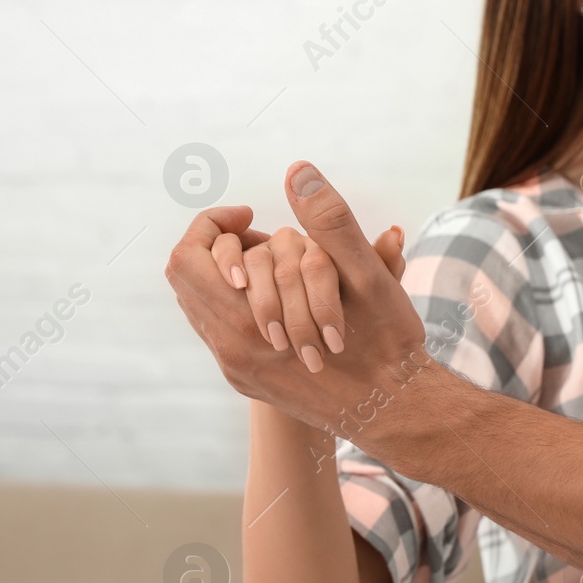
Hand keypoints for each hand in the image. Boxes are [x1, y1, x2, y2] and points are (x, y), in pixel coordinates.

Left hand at [166, 162, 444, 434]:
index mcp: (248, 324)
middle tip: (260, 237)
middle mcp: (231, 351)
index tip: (255, 215)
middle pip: (186, 277)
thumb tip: (298, 171)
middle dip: (218, 245)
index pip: (191, 256)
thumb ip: (328, 222)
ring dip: (229, 275)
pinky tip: (279, 296)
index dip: (215, 223)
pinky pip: (218, 328)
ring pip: (200, 303)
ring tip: (274, 266)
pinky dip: (239, 301)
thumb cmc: (388, 344)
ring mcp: (237, 369)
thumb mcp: (365, 276)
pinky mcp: (247, 381)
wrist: (395, 411)